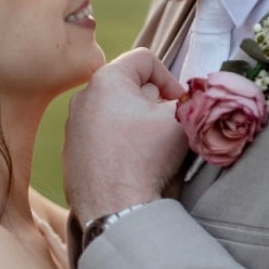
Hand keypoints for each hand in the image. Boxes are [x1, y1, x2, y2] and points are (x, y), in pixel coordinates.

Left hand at [64, 49, 188, 221]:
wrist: (115, 209)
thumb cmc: (146, 158)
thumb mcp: (181, 120)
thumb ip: (193, 99)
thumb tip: (198, 97)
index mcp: (106, 81)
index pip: (145, 59)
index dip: (170, 77)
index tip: (179, 104)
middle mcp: (82, 99)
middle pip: (128, 87)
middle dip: (152, 103)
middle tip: (166, 127)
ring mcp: (72, 128)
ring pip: (113, 114)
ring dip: (135, 124)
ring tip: (150, 149)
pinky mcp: (70, 155)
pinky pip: (99, 140)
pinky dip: (117, 146)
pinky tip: (131, 166)